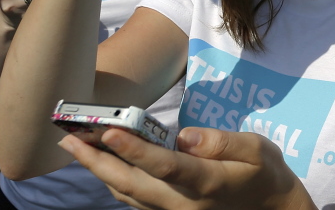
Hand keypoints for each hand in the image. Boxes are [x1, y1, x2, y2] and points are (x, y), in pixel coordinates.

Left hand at [59, 126, 314, 209]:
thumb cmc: (265, 172)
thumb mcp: (257, 149)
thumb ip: (222, 142)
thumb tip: (184, 136)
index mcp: (207, 183)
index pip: (165, 166)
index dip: (135, 150)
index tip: (110, 132)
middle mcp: (184, 204)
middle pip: (133, 184)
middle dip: (98, 161)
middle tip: (69, 139)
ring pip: (128, 195)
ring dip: (99, 171)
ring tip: (75, 147)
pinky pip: (135, 201)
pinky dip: (114, 182)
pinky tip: (102, 165)